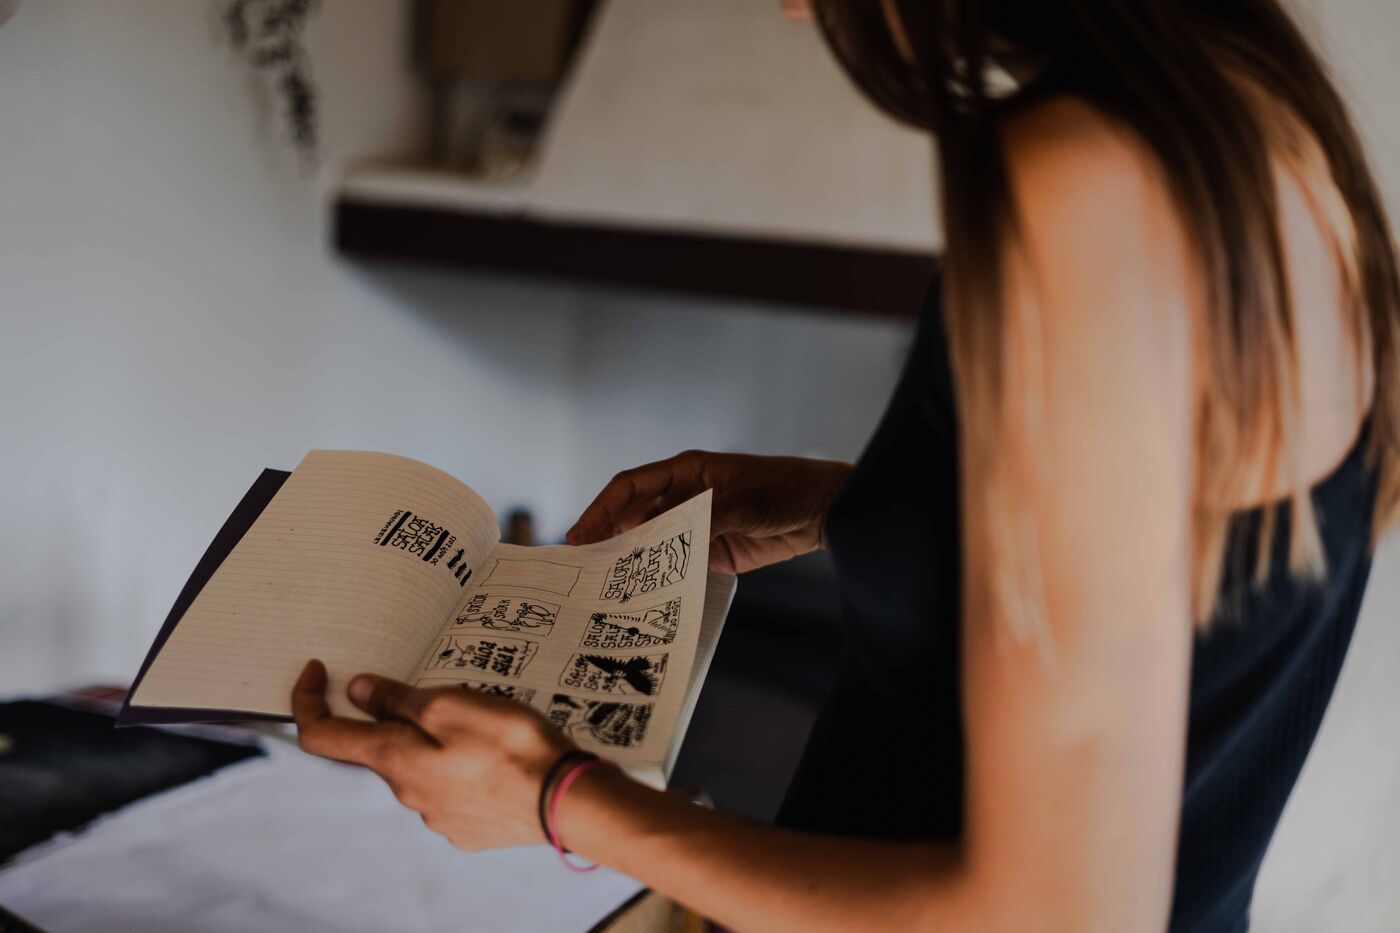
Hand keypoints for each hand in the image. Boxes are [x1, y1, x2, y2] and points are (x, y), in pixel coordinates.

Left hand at [291, 660, 573, 850]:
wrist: (566, 802)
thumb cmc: (510, 747)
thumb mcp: (450, 705)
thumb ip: (399, 700)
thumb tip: (358, 692)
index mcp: (394, 760)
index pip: (323, 736)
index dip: (308, 700)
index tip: (318, 669)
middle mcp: (407, 794)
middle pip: (381, 748)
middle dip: (396, 717)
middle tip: (438, 687)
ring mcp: (438, 815)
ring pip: (420, 768)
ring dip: (435, 741)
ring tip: (484, 719)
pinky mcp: (469, 825)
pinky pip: (452, 788)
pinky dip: (462, 766)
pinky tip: (496, 754)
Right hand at [566, 451, 851, 573]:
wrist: (822, 512)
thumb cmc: (783, 490)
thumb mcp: (742, 500)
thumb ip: (702, 517)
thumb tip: (661, 534)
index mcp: (686, 472)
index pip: (631, 487)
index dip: (602, 509)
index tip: (580, 534)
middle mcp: (683, 497)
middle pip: (634, 517)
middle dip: (606, 538)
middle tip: (579, 568)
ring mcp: (695, 526)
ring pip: (651, 544)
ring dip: (630, 561)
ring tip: (602, 586)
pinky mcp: (710, 552)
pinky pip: (677, 565)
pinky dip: (660, 578)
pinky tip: (644, 595)